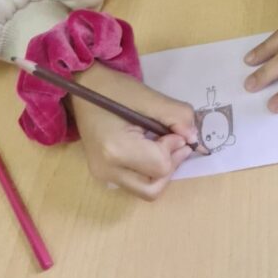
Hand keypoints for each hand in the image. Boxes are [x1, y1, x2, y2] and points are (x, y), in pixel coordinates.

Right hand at [74, 63, 197, 200]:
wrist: (83, 88)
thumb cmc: (114, 89)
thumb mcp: (150, 97)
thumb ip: (177, 116)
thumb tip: (193, 139)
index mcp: (115, 150)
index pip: (161, 166)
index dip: (174, 148)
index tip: (170, 129)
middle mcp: (106, 170)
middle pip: (154, 187)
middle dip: (171, 165)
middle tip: (172, 140)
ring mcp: (102, 176)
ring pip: (146, 190)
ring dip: (161, 171)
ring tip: (161, 145)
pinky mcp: (102, 175)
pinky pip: (135, 183)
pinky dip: (149, 171)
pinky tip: (148, 149)